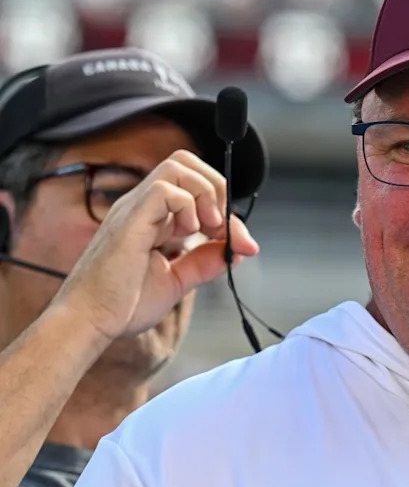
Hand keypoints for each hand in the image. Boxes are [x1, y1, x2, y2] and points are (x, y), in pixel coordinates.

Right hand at [51, 150, 259, 341]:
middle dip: (217, 187)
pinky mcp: (129, 219)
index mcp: (152, 217)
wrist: (89, 324)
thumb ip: (204, 263)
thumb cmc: (122, 306)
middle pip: (185, 162)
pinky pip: (164, 188)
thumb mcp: (176, 281)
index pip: (194, 187)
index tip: (241, 242)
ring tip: (209, 227)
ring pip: (178, 166)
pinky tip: (188, 232)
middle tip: (222, 227)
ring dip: (206, 193)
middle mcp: (142, 206)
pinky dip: (188, 205)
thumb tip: (237, 250)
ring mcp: (133, 209)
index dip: (225, 208)